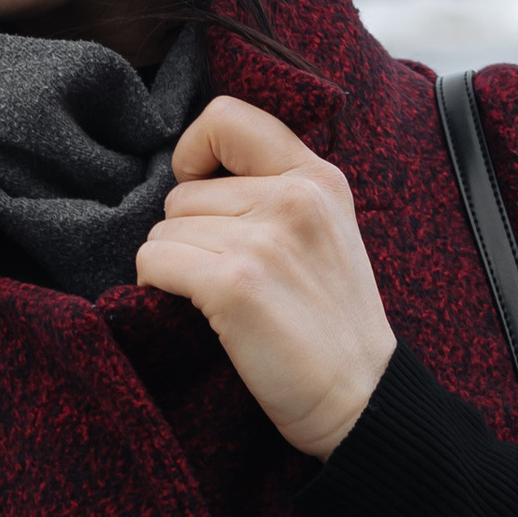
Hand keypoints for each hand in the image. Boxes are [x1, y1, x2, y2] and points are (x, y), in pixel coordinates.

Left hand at [136, 95, 395, 455]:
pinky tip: (196, 311)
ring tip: (223, 300)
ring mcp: (263, 241)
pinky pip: (155, 262)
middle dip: (189, 234)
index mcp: (318, 178)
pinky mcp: (234, 286)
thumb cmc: (335, 325)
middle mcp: (293, 199)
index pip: (226, 117)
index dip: (194, 151)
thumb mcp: (329, 232)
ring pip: (163, 231)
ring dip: (176, 266)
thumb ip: (278, 190)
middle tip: (231, 276)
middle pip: (183, 192)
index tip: (201, 188)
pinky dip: (157, 287)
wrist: (363, 399)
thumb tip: (194, 177)